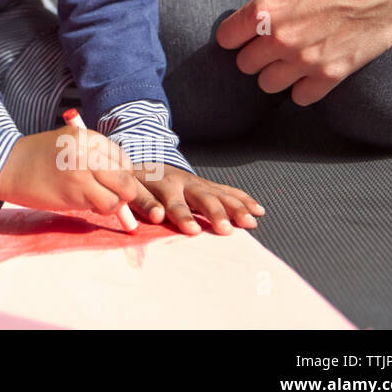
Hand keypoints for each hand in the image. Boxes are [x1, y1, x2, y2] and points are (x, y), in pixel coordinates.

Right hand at [0, 126, 142, 218]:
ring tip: (93, 200)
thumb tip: (124, 179)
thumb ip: (95, 155)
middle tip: (107, 195)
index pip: (124, 160)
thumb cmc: (38, 157)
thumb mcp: (69, 143)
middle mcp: (89, 151)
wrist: (8, 166)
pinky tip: (83, 203)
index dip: (121, 175)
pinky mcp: (75, 191)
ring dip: (111, 204)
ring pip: (119, 196)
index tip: (109, 182)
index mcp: (88, 137)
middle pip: (127, 179)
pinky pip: (103, 206)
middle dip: (123, 192)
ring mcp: (83, 171)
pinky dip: (98, 209)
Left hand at [128, 164, 264, 235]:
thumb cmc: (138, 180)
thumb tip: (157, 215)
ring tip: (250, 223)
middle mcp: (185, 183)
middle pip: (204, 199)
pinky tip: (258, 210)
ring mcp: (199, 183)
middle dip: (216, 214)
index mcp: (164, 185)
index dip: (183, 217)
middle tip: (226, 230)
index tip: (193, 231)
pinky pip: (228, 191)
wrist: (146, 160)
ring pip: (221, 195)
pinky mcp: (208, 185)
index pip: (174, 204)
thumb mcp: (133, 189)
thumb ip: (144, 202)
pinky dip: (244, 200)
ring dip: (237, 208)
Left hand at [217, 0, 391, 104]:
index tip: (242, 30)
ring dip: (274, 72)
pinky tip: (308, 72)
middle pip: (245, 64)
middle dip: (253, 52)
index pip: (226, 37)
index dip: (233, 33)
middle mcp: (281, 38)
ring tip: (287, 57)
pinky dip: (301, 87)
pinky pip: (301, 97)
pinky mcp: (333, 73)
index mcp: (266, 9)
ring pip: (267, 84)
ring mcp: (306, 60)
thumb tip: (254, 7)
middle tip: (268, 41)